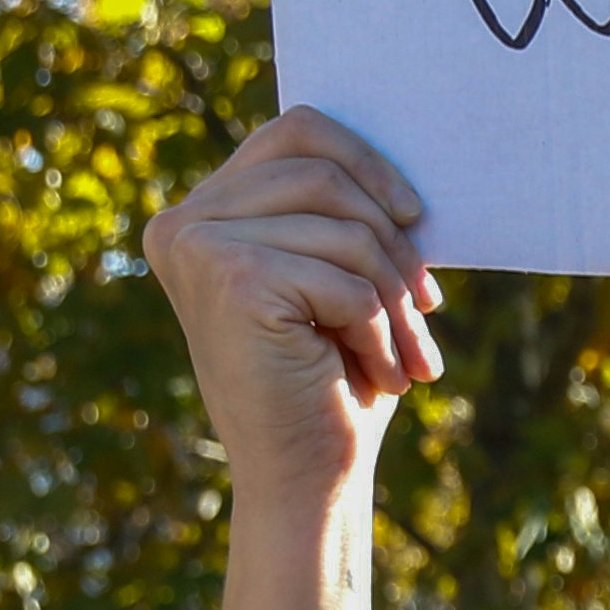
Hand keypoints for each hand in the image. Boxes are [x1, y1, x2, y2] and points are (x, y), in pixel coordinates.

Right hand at [142, 109, 444, 494]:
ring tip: (405, 354)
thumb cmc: (332, 379)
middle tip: (425, 307)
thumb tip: (402, 156)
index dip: (369, 163)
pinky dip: (378, 328)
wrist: (307, 479)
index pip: (298, 131)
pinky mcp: (228, 279)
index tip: (416, 218)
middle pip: (327, 171)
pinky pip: (345, 277)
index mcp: (205, 213)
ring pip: (346, 227)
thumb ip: (345, 211)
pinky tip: (376, 373)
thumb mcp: (340, 276)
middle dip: (395, 242)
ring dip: (395, 296)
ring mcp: (198, 247)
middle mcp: (184, 222)